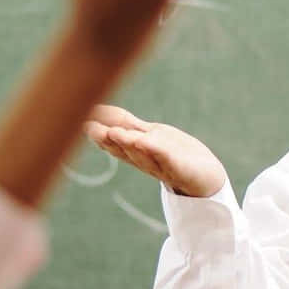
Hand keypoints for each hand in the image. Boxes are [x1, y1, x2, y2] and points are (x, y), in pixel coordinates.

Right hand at [84, 105, 227, 197]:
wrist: (206, 179)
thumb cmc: (175, 154)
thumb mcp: (148, 135)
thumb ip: (126, 124)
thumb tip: (96, 109)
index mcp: (137, 151)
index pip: (115, 141)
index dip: (99, 132)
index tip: (82, 121)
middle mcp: (146, 161)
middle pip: (124, 151)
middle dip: (107, 139)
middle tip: (90, 127)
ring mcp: (164, 166)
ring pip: (143, 156)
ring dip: (128, 144)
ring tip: (116, 133)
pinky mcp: (182, 170)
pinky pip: (169, 161)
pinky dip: (158, 151)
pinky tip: (147, 142)